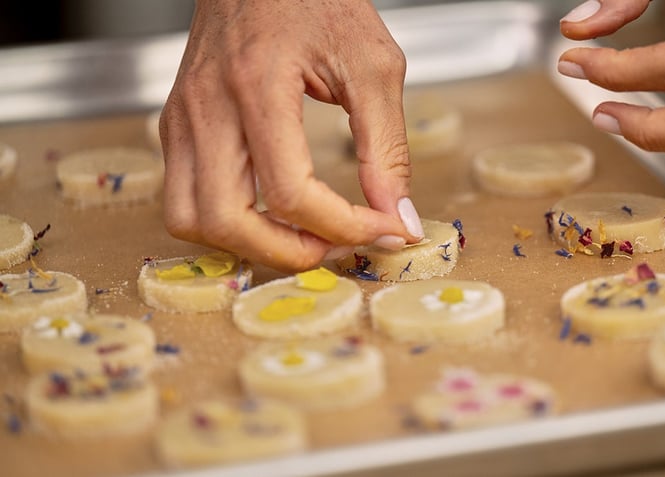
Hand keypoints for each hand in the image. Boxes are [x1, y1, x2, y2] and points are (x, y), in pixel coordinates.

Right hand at [160, 0, 423, 271]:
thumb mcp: (372, 66)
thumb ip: (387, 146)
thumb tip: (396, 215)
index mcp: (257, 85)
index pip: (289, 191)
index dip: (343, 226)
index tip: (382, 228)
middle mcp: (207, 108)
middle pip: (225, 220)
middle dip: (287, 253)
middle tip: (334, 247)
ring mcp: (182, 118)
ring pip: (189, 220)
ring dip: (247, 245)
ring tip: (300, 236)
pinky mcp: (176, 125)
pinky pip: (185, 198)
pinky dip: (226, 221)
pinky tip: (270, 213)